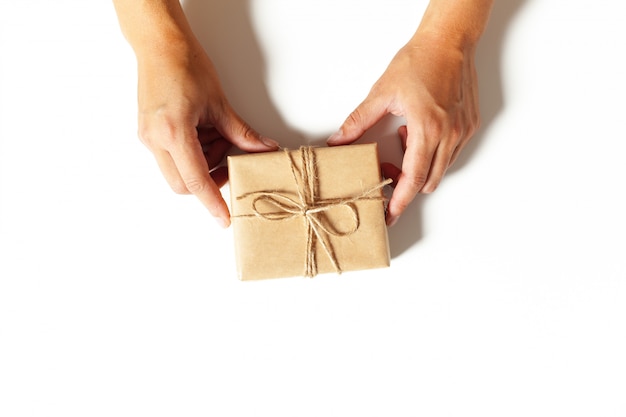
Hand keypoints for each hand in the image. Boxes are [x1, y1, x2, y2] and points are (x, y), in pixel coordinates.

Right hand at [136, 39, 278, 227]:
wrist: (159, 45)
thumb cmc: (185, 65)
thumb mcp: (219, 104)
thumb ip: (241, 133)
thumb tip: (263, 149)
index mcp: (173, 132)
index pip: (196, 181)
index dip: (212, 203)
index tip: (224, 218)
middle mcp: (155, 139)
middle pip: (183, 185)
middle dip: (209, 181)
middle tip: (229, 162)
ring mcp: (148, 138)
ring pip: (177, 172)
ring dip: (202, 164)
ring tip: (216, 137)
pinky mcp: (148, 133)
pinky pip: (171, 157)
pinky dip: (192, 153)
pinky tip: (203, 132)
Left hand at [327, 33, 479, 226]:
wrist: (449, 40)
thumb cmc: (419, 61)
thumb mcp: (382, 93)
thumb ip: (359, 121)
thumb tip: (340, 140)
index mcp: (427, 128)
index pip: (413, 179)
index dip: (400, 201)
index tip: (390, 214)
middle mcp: (450, 134)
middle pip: (428, 181)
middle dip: (407, 184)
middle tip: (389, 170)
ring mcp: (463, 131)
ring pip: (441, 169)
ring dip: (421, 167)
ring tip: (405, 140)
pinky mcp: (471, 125)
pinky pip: (451, 153)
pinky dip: (434, 152)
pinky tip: (420, 131)